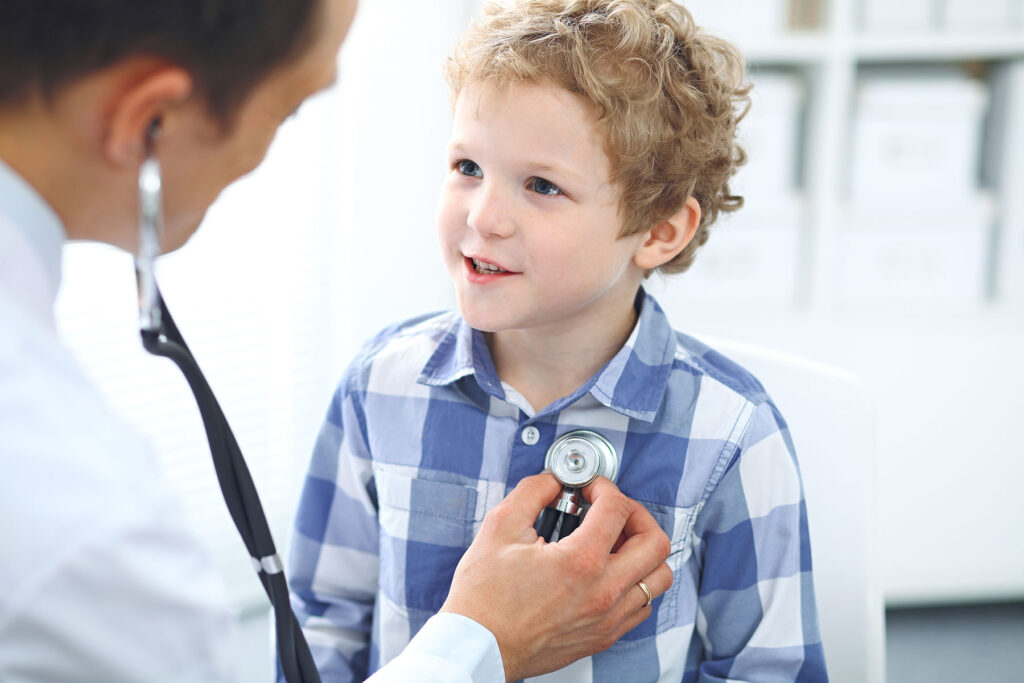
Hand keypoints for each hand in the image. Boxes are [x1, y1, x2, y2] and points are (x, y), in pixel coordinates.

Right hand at [439, 473, 672, 680]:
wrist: (479, 646)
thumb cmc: (484, 596)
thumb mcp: (500, 527)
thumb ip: (532, 492)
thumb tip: (554, 480)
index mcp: (580, 562)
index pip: (617, 509)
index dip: (604, 487)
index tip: (589, 488)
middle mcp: (603, 592)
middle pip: (656, 542)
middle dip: (636, 514)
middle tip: (612, 509)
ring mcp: (608, 618)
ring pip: (659, 577)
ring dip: (644, 550)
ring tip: (616, 541)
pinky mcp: (604, 636)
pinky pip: (644, 605)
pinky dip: (637, 581)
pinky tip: (610, 571)